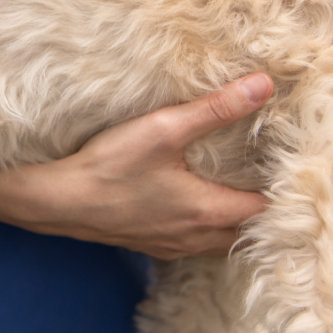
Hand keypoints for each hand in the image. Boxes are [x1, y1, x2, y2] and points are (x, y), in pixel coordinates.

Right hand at [0, 74, 273, 259]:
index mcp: (208, 211)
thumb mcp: (163, 130)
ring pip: (218, 242)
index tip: (275, 163)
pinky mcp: (147, 245)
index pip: (264, 208)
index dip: (276, 188)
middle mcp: (194, 237)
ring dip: (229, 222)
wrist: (56, 202)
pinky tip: (185, 206)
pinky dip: (200, 229)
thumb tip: (262, 87)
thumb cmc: (107, 168)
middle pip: (245, 232)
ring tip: (228, 191)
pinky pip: (190, 244)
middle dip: (256, 208)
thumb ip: (214, 109)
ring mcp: (170, 245)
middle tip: (256, 176)